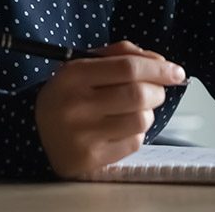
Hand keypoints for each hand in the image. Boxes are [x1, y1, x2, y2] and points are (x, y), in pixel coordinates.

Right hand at [34, 40, 185, 177]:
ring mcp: (81, 135)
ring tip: (133, 110)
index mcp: (74, 75)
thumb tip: (163, 64)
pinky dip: (135, 133)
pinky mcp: (90, 160)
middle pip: (139, 94)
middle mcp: (75, 105)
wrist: (38, 133)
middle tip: (155, 92)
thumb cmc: (72, 94)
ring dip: (147, 113)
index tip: (177, 72)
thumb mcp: (86, 64)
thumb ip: (123, 55)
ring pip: (141, 120)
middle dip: (158, 91)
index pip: (128, 67)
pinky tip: (120, 129)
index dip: (159, 69)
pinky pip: (133, 143)